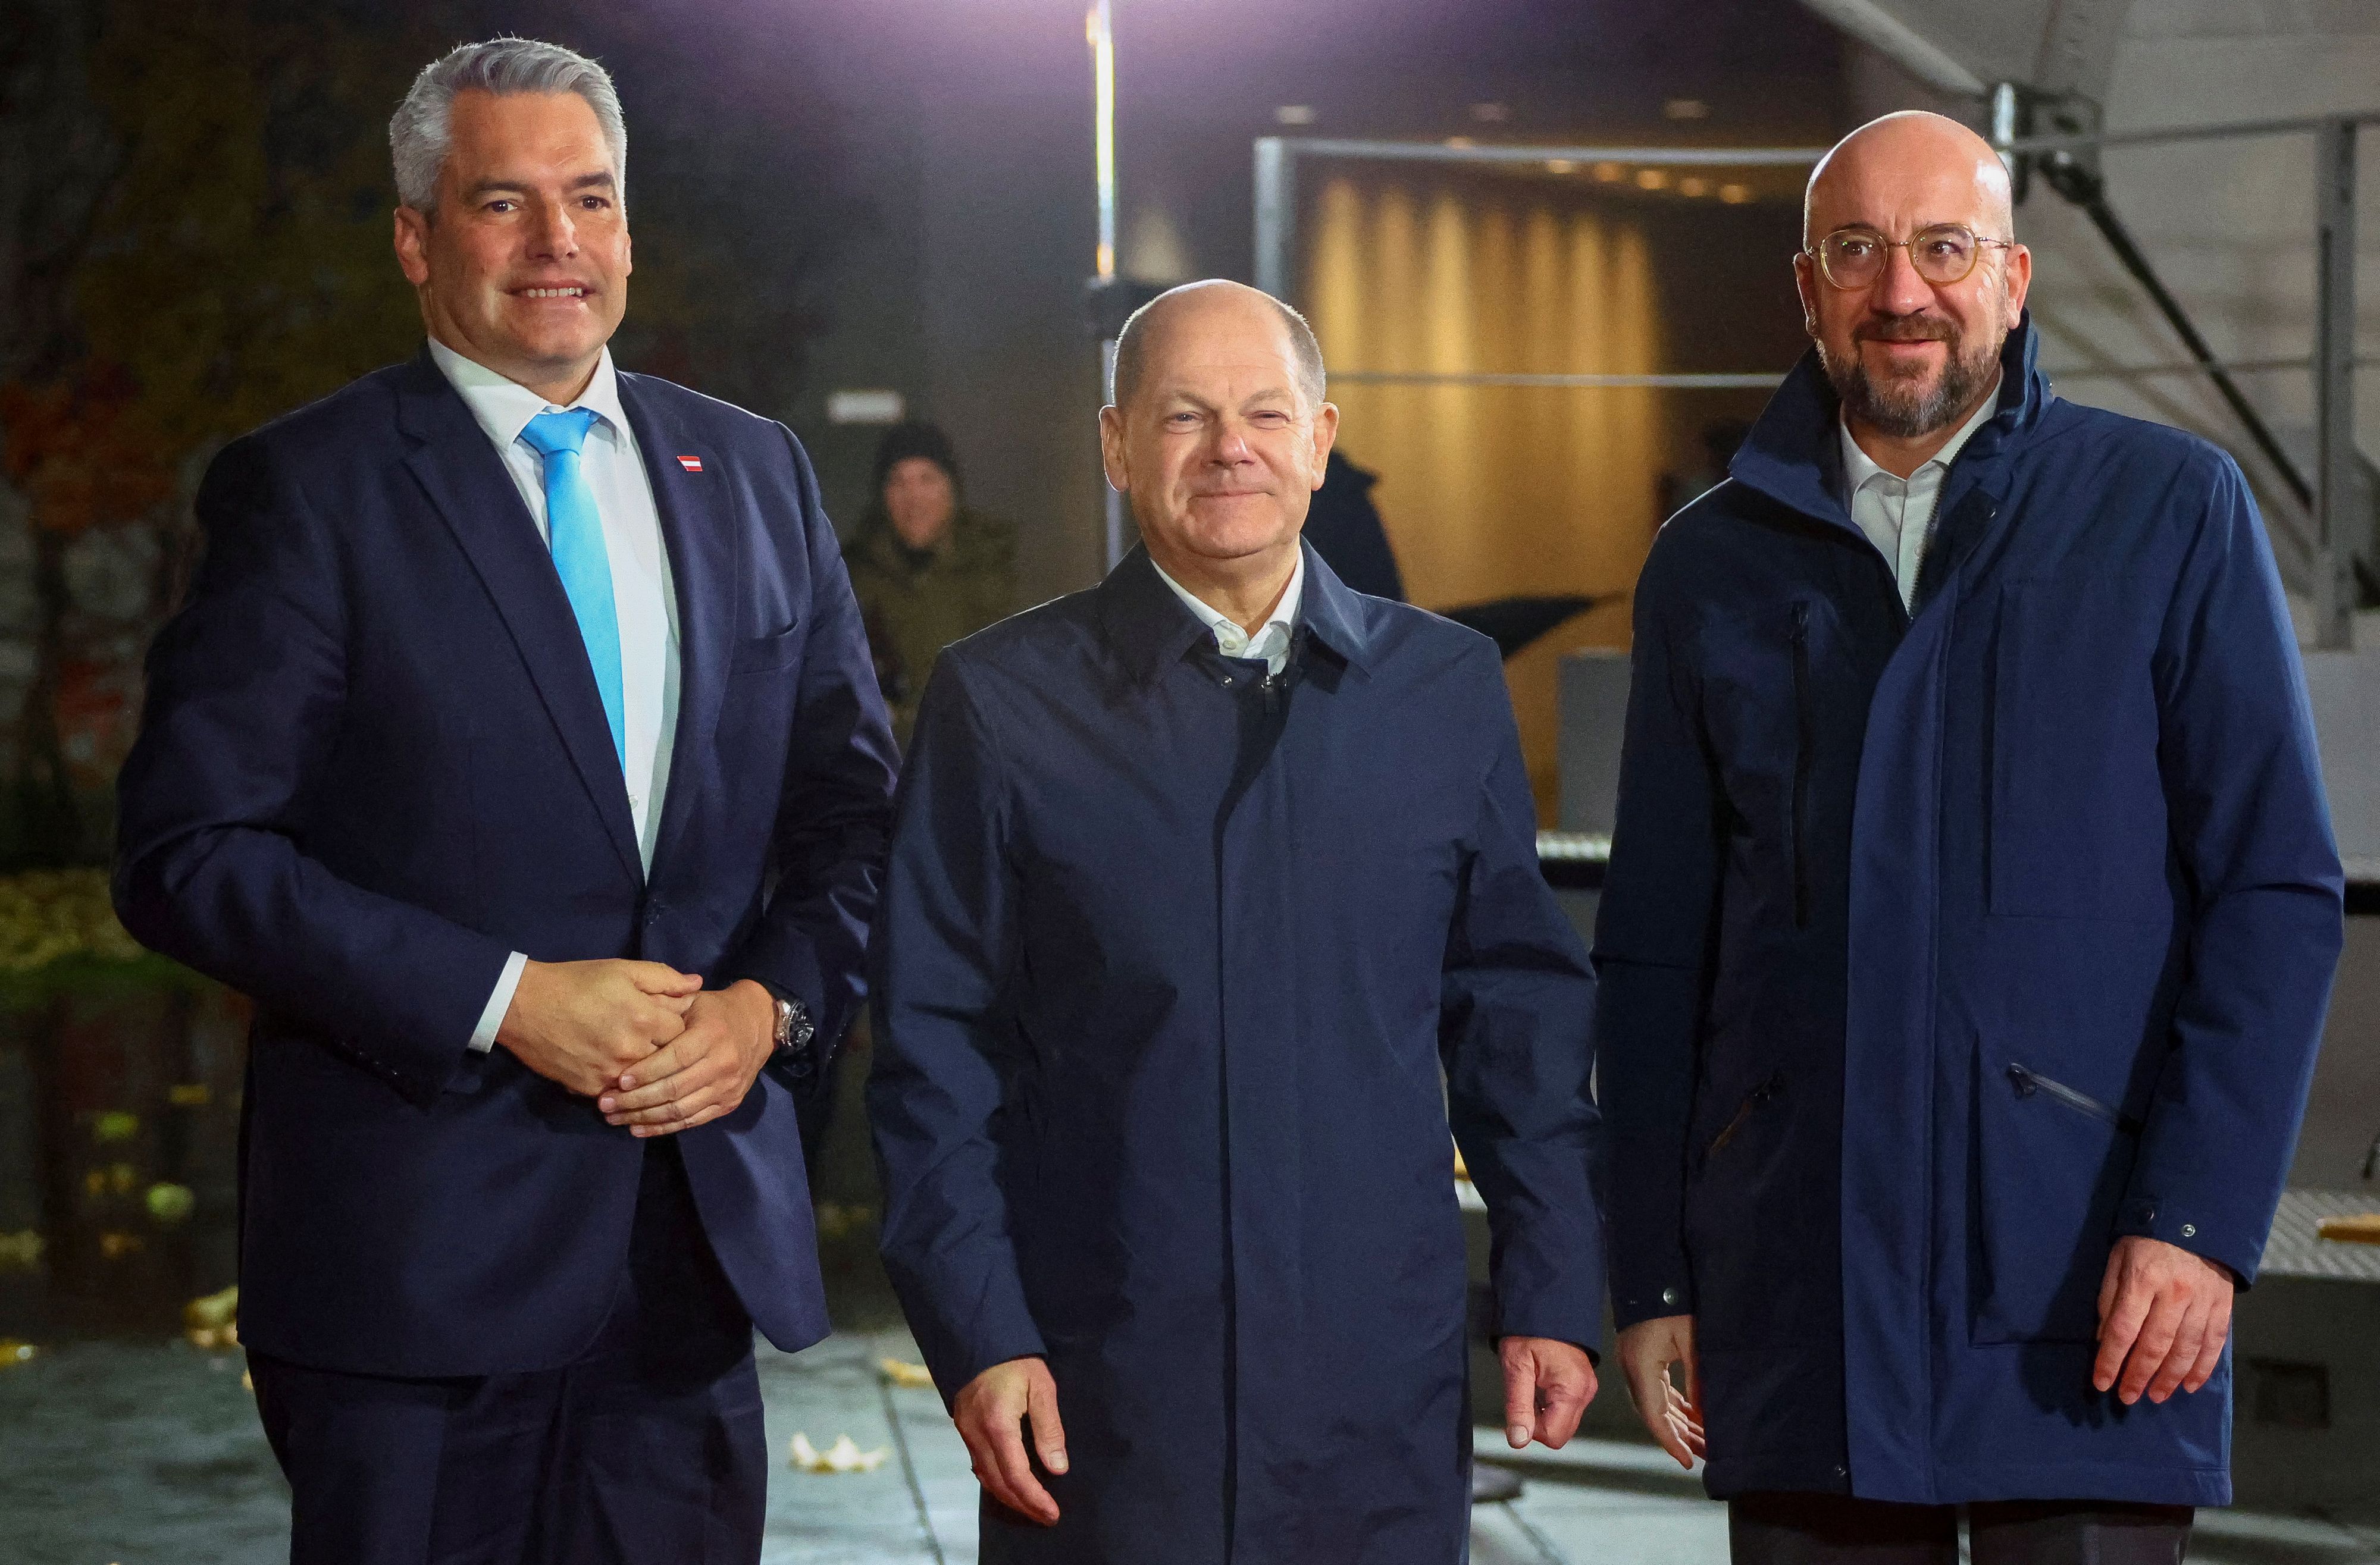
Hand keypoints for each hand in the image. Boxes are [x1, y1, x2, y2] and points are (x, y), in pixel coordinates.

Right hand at [496, 959, 700, 1095]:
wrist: (524, 1006)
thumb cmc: (576, 982)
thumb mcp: (622, 970)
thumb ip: (664, 978)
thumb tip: (696, 985)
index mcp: (645, 1018)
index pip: (683, 1031)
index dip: (677, 1025)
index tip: (667, 1021)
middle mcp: (632, 1050)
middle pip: (667, 1059)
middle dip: (664, 1051)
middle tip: (653, 1041)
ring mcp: (611, 1074)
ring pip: (645, 1080)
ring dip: (645, 1071)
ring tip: (634, 1057)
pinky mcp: (591, 1089)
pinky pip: (618, 1093)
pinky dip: (621, 1085)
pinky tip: (617, 1074)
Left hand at [599, 980, 775, 1135]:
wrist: (759, 1025)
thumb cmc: (715, 1011)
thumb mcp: (692, 1000)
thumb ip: (664, 1006)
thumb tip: (629, 1015)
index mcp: (712, 1034)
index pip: (676, 1058)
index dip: (647, 1071)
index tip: (619, 1080)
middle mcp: (722, 1063)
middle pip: (675, 1088)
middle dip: (636, 1100)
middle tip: (605, 1103)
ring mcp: (727, 1087)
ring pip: (680, 1109)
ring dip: (644, 1117)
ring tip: (614, 1118)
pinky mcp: (728, 1103)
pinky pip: (692, 1121)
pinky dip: (663, 1128)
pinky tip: (637, 1128)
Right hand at [953, 1357, 1066, 1525]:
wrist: (981, 1339)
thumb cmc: (1016, 1361)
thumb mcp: (1041, 1388)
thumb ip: (1049, 1428)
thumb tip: (1057, 1468)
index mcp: (998, 1424)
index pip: (1016, 1474)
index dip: (1034, 1498)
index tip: (1053, 1513)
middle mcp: (977, 1434)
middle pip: (998, 1483)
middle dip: (1023, 1504)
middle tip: (1046, 1517)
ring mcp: (967, 1433)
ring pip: (986, 1478)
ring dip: (1009, 1497)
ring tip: (1032, 1507)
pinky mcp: (964, 1429)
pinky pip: (979, 1465)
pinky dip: (996, 1481)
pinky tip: (1010, 1485)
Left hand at [1499, 1336, 1596, 1449]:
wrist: (1546, 1305)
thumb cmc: (1530, 1331)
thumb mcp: (1516, 1367)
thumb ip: (1518, 1406)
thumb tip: (1518, 1440)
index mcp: (1572, 1390)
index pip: (1554, 1436)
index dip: (1531, 1430)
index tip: (1519, 1409)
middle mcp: (1585, 1392)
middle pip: (1561, 1433)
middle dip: (1538, 1423)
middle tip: (1523, 1396)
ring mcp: (1587, 1389)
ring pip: (1564, 1422)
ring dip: (1543, 1414)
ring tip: (1531, 1387)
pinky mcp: (1583, 1385)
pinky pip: (1567, 1409)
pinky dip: (1550, 1405)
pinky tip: (1539, 1385)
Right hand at [1615, 1314, 1703, 1468]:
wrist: (1650, 1273)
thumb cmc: (1672, 1301)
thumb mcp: (1691, 1339)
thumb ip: (1699, 1377)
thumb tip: (1708, 1415)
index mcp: (1641, 1366)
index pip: (1654, 1415)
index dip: (1671, 1442)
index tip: (1689, 1462)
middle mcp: (1632, 1370)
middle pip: (1655, 1415)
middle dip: (1680, 1437)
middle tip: (1706, 1456)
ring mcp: (1634, 1365)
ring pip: (1656, 1405)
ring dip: (1678, 1424)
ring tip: (1704, 1443)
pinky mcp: (1641, 1359)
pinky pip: (1657, 1392)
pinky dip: (1675, 1407)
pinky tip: (1693, 1417)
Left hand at [2094, 1235, 2234, 1404]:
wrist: (2196, 1218)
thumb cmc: (2146, 1239)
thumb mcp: (2117, 1260)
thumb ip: (2109, 1298)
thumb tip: (2104, 1339)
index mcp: (2142, 1280)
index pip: (2122, 1330)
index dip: (2111, 1361)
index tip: (2101, 1383)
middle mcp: (2174, 1294)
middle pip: (2155, 1346)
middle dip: (2139, 1376)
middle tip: (2127, 1398)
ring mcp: (2203, 1301)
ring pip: (2186, 1350)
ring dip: (2170, 1379)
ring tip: (2156, 1396)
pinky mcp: (2223, 1306)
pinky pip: (2214, 1344)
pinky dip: (2202, 1368)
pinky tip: (2189, 1385)